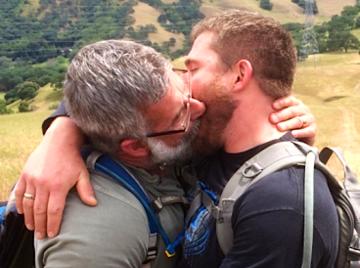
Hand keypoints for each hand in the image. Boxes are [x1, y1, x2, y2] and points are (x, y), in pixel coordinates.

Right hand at [15, 117, 96, 238]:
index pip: (54, 211)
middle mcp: (43, 184)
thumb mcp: (82, 174)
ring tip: (33, 227)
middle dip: (40, 225)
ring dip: (29, 218)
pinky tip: (23, 213)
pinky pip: (19, 192)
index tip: (52, 234)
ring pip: (28, 204)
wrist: (59, 141)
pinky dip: (19, 204)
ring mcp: (32, 179)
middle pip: (39, 211)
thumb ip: (86, 190)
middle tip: (41, 236)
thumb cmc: (72, 159)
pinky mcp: (25, 174)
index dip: (52, 224)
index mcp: (58, 186)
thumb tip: (93, 204)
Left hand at [269, 95, 315, 144]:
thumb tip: (256, 107)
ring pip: (298, 121)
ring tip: (278, 127)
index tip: (272, 106)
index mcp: (295, 103)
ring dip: (288, 124)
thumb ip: (274, 111)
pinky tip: (292, 134)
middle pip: (292, 111)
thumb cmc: (287, 123)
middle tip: (271, 119)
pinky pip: (307, 131)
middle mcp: (303, 110)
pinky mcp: (313, 130)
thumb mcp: (282, 116)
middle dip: (281, 115)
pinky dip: (300, 133)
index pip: (289, 100)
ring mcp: (309, 120)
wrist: (301, 137)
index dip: (281, 102)